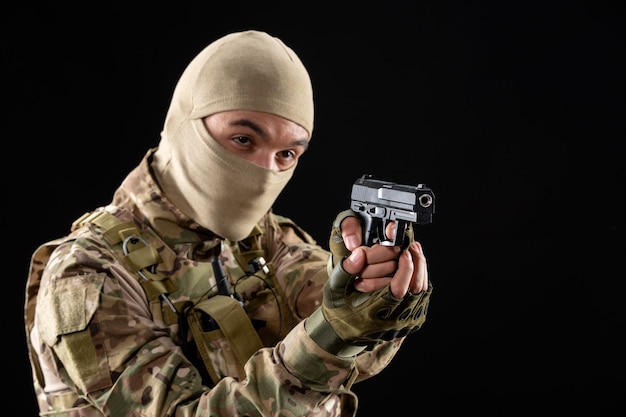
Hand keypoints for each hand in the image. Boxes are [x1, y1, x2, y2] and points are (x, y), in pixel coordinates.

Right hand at [307, 209, 432, 354]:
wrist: (344, 333)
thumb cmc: (339, 309)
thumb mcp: (335, 289)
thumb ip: (346, 270)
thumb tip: (360, 253)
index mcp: (375, 313)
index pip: (399, 289)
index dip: (405, 268)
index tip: (403, 251)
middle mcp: (394, 320)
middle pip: (416, 289)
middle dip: (417, 264)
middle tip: (413, 246)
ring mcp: (404, 322)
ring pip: (422, 292)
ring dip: (421, 269)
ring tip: (415, 251)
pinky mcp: (411, 320)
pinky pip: (422, 297)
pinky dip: (421, 278)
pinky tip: (415, 264)